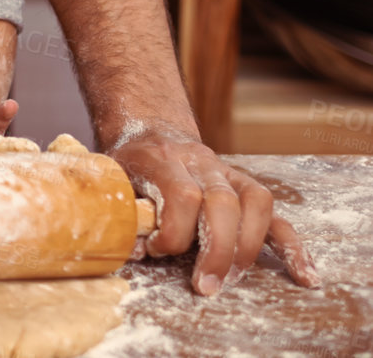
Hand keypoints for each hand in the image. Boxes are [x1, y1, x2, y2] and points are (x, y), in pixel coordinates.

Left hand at [109, 124, 318, 295]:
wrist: (150, 132)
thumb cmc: (130, 163)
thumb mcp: (114, 177)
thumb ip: (121, 209)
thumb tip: (132, 249)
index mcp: (163, 159)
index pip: (182, 194)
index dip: (173, 231)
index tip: (156, 251)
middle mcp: (200, 161)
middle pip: (222, 202)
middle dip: (217, 250)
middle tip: (206, 285)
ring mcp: (228, 173)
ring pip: (254, 203)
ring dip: (247, 248)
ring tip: (232, 279)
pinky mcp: (247, 188)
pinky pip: (276, 215)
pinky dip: (292, 247)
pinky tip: (304, 274)